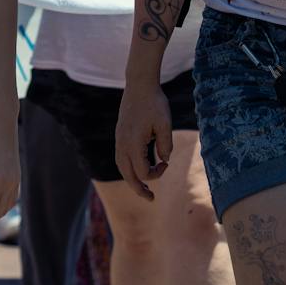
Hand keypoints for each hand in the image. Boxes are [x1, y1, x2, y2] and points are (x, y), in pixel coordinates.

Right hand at [113, 82, 173, 199]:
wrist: (139, 84)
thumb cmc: (155, 103)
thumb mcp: (165, 124)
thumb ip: (165, 144)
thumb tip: (164, 160)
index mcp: (133, 143)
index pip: (142, 172)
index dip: (156, 174)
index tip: (166, 163)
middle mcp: (122, 144)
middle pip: (128, 175)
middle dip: (139, 189)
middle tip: (151, 199)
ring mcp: (119, 139)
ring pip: (122, 167)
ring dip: (132, 179)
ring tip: (142, 188)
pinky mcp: (119, 135)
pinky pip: (121, 158)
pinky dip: (128, 168)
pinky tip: (137, 168)